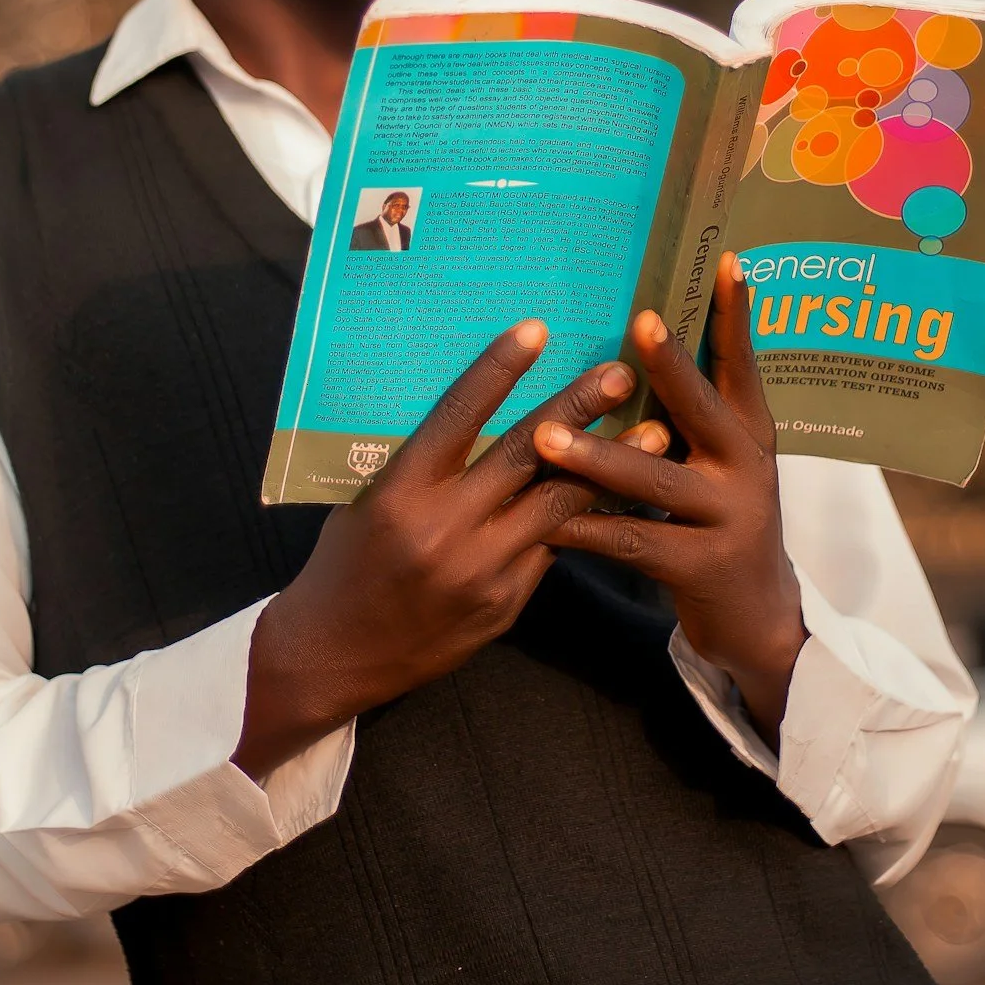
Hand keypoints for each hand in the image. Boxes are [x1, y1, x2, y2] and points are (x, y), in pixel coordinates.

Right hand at [235, 323, 631, 779]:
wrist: (333, 654)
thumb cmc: (345, 561)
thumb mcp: (370, 500)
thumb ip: (424, 466)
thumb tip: (485, 416)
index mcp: (400, 493)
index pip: (456, 417)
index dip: (497, 371)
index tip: (535, 330)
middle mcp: (443, 529)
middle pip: (524, 456)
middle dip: (578, 410)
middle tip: (622, 372)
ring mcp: (480, 571)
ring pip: (557, 506)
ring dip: (608, 466)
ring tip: (651, 433)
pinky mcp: (505, 605)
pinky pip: (552, 550)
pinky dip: (582, 517)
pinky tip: (620, 492)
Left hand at [532, 255, 805, 741]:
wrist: (760, 622)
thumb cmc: (719, 523)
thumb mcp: (717, 465)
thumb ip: (687, 418)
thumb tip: (641, 345)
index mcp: (750, 434)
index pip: (743, 365)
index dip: (736, 316)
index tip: (728, 263)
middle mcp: (748, 468)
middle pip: (705, 409)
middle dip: (672, 366)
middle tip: (639, 326)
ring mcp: (728, 519)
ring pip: (654, 480)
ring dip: (596, 458)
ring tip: (545, 439)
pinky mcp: (699, 568)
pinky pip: (631, 541)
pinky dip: (585, 530)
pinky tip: (546, 523)